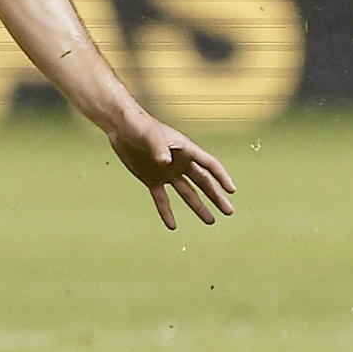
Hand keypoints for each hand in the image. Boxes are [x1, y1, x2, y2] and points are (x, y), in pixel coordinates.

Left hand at [106, 112, 235, 228]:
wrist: (121, 127)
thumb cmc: (139, 125)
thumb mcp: (151, 135)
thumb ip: (159, 148)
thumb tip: (166, 162)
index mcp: (185, 149)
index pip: (209, 165)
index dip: (221, 177)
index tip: (231, 190)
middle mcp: (180, 163)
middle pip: (203, 182)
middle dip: (216, 196)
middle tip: (229, 211)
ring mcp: (167, 173)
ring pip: (187, 192)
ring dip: (198, 207)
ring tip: (210, 220)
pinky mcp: (151, 179)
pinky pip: (161, 199)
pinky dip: (166, 212)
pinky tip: (172, 226)